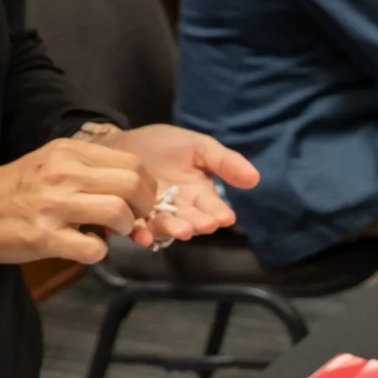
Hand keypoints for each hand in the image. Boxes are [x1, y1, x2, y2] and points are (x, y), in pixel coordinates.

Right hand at [0, 138, 156, 279]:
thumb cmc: (9, 191)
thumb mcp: (47, 162)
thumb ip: (87, 170)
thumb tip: (131, 187)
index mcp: (66, 151)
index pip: (131, 162)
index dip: (146, 185)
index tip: (141, 199)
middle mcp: (62, 173)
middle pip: (133, 185)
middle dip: (143, 206)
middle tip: (133, 218)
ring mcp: (53, 206)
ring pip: (119, 213)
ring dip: (124, 228)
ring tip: (109, 232)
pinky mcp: (44, 238)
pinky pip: (94, 249)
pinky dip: (98, 253)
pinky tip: (85, 248)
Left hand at [108, 123, 257, 245]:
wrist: (121, 143)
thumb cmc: (162, 144)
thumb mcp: (198, 146)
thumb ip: (224, 162)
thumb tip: (255, 178)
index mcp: (199, 193)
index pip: (213, 207)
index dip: (219, 213)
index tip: (225, 217)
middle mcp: (180, 209)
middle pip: (192, 220)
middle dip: (199, 223)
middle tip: (205, 225)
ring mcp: (156, 215)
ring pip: (167, 227)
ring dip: (174, 230)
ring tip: (181, 230)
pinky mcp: (131, 218)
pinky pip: (137, 229)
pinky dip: (141, 233)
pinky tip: (143, 234)